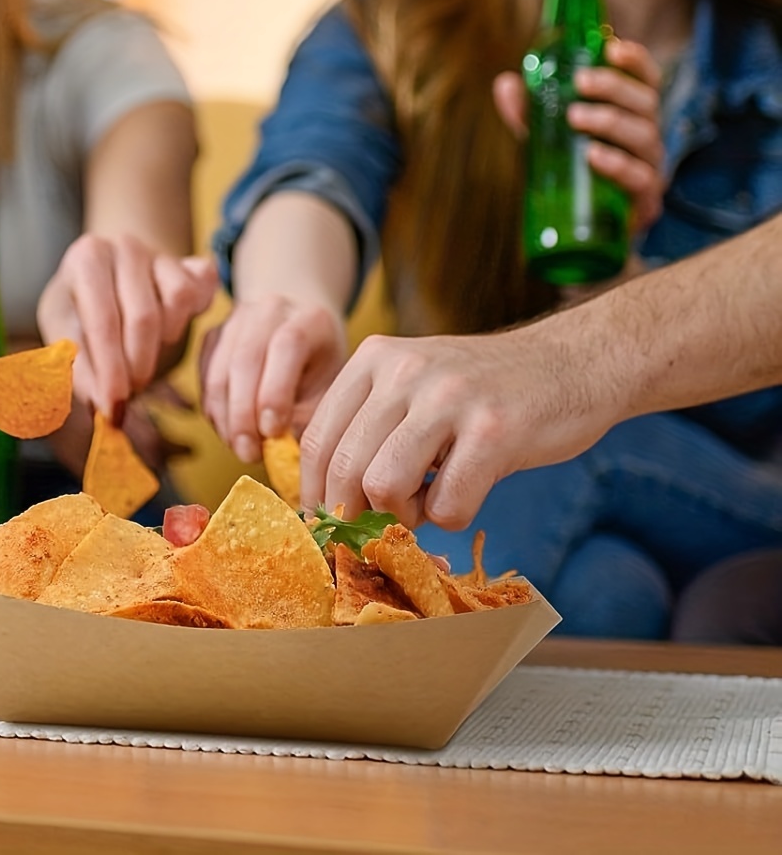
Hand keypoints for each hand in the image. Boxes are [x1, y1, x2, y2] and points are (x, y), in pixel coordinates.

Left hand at [36, 235, 217, 414]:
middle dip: (136, 367)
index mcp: (87, 257)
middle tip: (127, 397)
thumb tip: (100, 402)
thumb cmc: (80, 307)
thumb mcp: (65, 332)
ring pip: (176, 304)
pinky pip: (198, 296)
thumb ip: (77, 365)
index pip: (102, 320)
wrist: (108, 278)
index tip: (111, 408)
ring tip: (139, 360)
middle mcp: (125, 247)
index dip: (109, 371)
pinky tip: (165, 337)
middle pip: (143, 317)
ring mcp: (162, 253)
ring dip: (161, 346)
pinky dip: (185, 324)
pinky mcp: (192, 265)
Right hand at [200, 293, 346, 464]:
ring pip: (219, 370)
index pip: (286, 346)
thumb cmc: (319, 363)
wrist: (300, 323)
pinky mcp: (213, 333)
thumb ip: (310, 418)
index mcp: (310, 318)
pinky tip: (230, 430)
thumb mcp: (330, 386)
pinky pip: (205, 376)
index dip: (275, 391)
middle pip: (245, 359)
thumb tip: (283, 458)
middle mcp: (270, 310)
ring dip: (225, 416)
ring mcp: (236, 318)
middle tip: (248, 453)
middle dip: (243, 414)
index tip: (273, 432)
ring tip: (239, 447)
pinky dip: (214, 408)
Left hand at [299, 326, 608, 528]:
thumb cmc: (482, 390)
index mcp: (374, 357)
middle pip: (344, 467)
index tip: (326, 522)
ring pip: (384, 487)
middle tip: (378, 529)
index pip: (316, 437)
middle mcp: (403, 371)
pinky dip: (452, 516)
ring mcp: (448, 399)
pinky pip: (446, 506)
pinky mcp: (493, 432)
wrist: (570, 363)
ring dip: (404, 515)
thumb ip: (369, 423)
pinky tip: (468, 490)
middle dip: (354, 514)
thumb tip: (326, 499)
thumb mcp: (413, 383)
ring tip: (429, 500)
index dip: (315, 492)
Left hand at [493, 34, 665, 232]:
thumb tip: (507, 83)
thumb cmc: (570, 173)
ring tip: (575, 117)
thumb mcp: (546, 138)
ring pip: (645, 136)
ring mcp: (650, 169)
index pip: (645, 80)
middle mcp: (646, 137)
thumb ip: (529, 112)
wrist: (579, 233)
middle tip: (580, 81)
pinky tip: (594, 156)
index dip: (635, 60)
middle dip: (615, 87)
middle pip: (646, 102)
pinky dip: (618, 164)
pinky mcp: (645, 202)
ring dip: (610, 121)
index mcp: (630, 115)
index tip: (611, 46)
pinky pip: (641, 179)